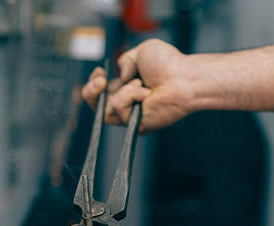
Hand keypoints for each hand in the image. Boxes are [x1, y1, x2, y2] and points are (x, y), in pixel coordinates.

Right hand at [82, 39, 196, 132]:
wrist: (183, 77)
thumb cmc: (169, 65)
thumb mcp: (141, 52)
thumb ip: (124, 60)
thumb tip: (119, 75)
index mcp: (126, 88)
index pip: (100, 92)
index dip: (94, 83)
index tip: (100, 72)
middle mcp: (127, 103)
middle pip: (95, 106)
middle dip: (90, 91)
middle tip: (101, 80)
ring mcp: (131, 116)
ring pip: (106, 109)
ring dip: (121, 92)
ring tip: (139, 83)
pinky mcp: (136, 125)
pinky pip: (119, 111)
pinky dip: (129, 97)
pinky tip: (145, 93)